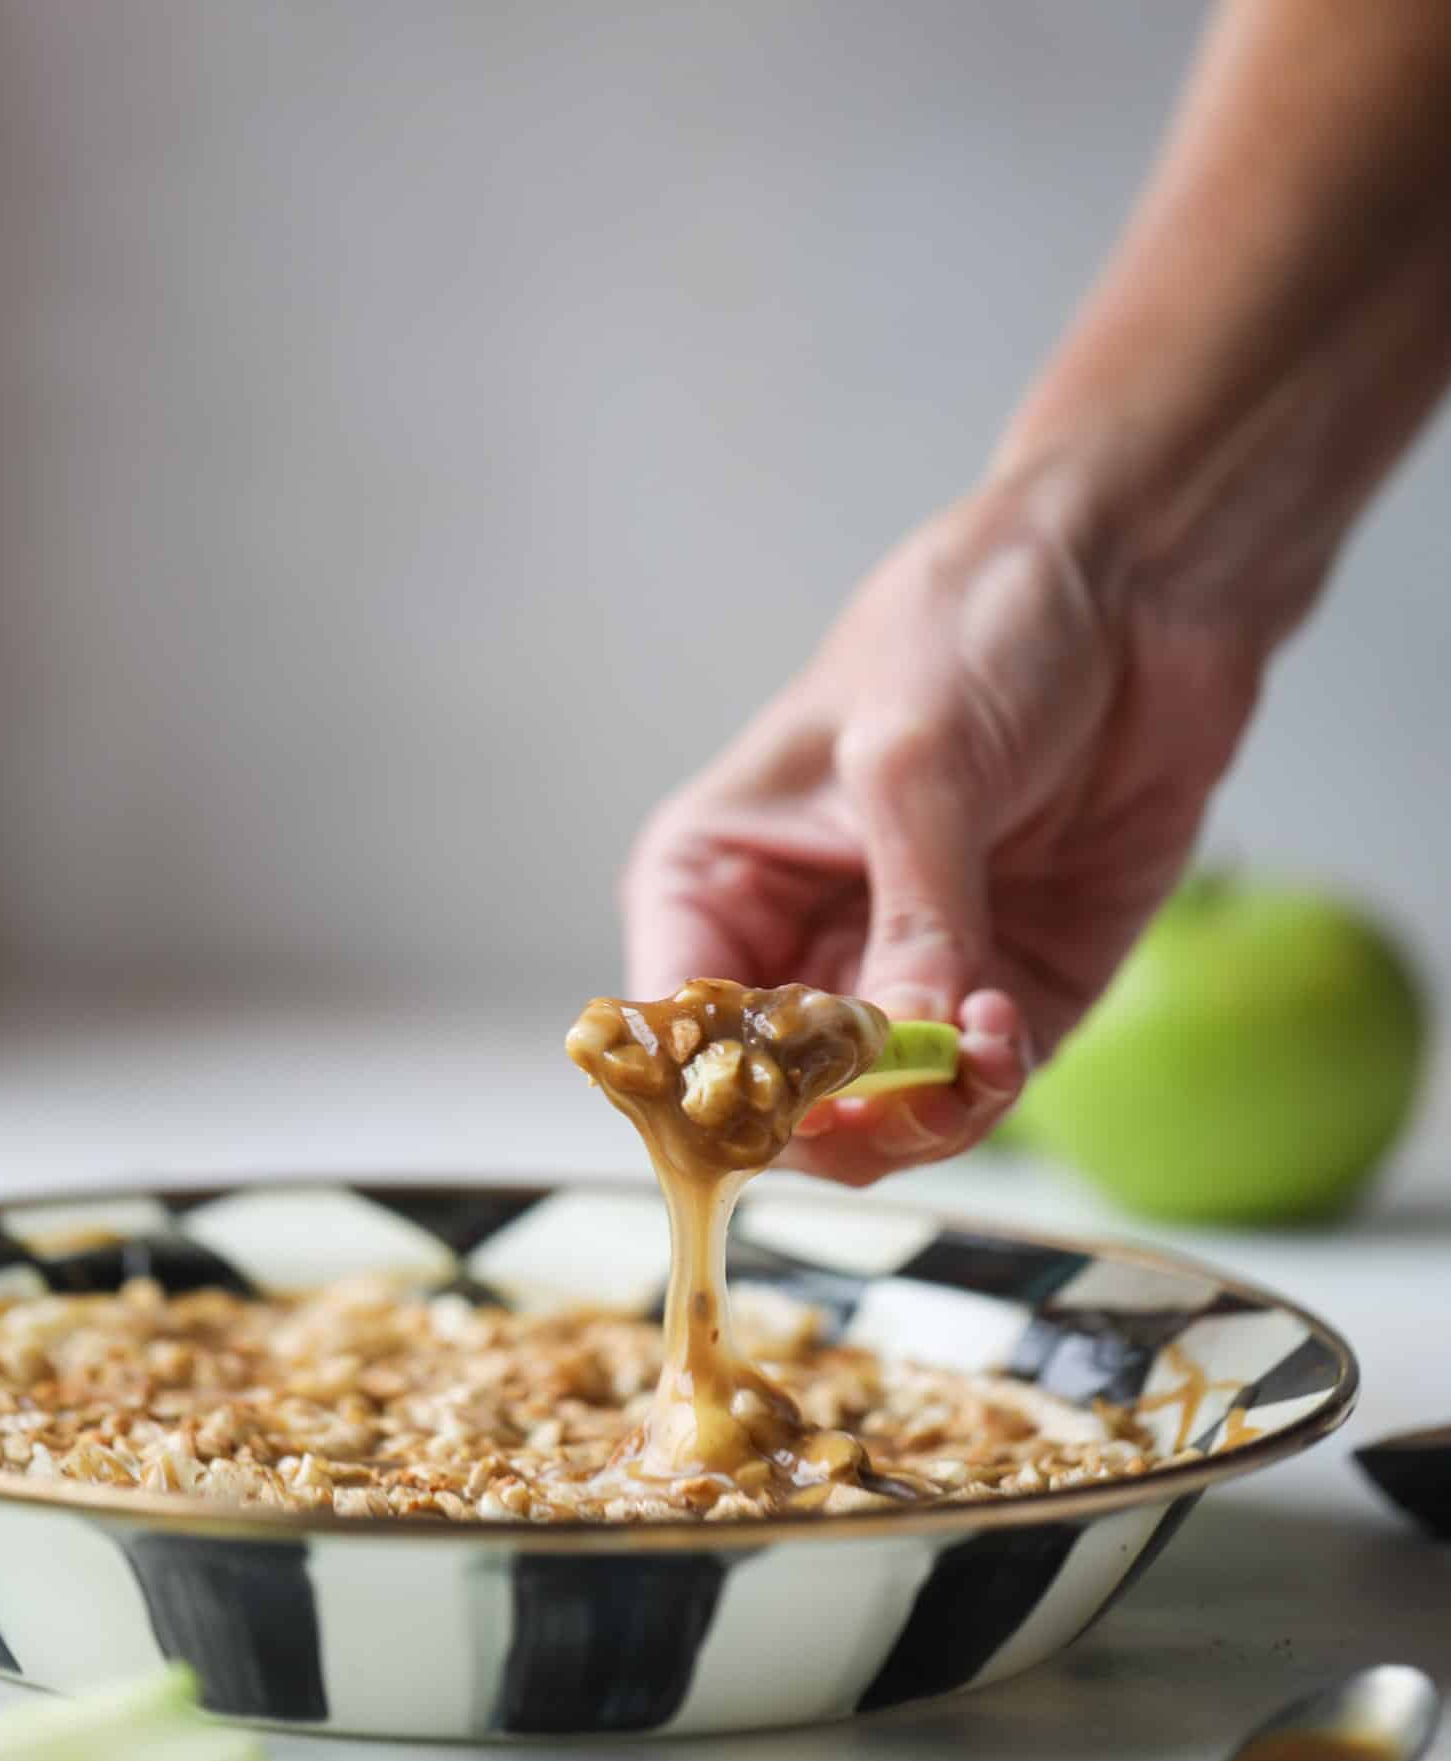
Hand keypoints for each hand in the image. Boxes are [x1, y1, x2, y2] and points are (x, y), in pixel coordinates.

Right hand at [622, 470, 1263, 1183]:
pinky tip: (1001, 1030)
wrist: (1133, 583)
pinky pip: (974, 1093)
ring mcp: (903, 976)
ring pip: (874, 1124)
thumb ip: (912, 918)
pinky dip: (986, 1087)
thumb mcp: (915, 759)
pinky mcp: (1007, 994)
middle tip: (895, 1088)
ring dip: (921, 1113)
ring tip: (976, 1042)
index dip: (714, 1083)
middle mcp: (797, 943)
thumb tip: (906, 1047)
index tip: (784, 1094)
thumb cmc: (975, 625)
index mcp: (718, 877)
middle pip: (774, 1098)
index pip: (680, 1026)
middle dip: (833, 1115)